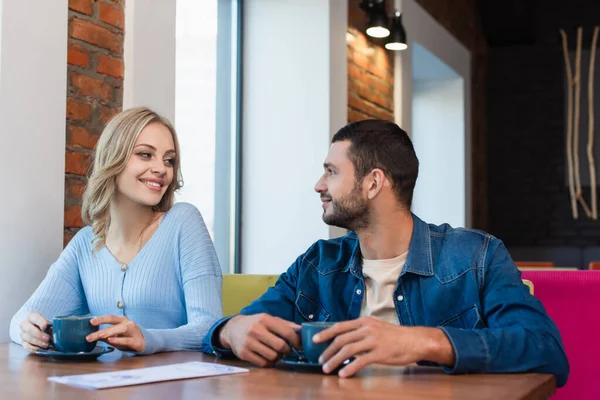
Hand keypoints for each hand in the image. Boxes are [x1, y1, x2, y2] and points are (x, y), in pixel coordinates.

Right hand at [19, 312, 50, 352]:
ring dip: (38, 342)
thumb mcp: (48, 323)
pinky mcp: (23, 342)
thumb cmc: (45, 325)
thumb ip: (50, 326)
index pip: (34, 317)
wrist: (38, 329)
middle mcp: (25, 324)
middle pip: (29, 329)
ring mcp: (22, 334)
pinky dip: (34, 348)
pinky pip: (27, 346)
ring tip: (46, 345)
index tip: (46, 327)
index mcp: (32, 316)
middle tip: (47, 339)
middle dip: (39, 335)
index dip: (40, 322)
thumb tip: (52, 330)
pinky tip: (41, 348)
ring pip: (28, 338)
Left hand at [87, 315, 145, 351]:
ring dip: (110, 332)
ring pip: (121, 329)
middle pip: (113, 322)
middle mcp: (127, 323)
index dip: (100, 319)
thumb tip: (91, 335)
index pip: (110, 317)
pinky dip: (118, 340)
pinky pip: (126, 340)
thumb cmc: (127, 337)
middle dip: (101, 327)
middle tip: (90, 335)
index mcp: (121, 320)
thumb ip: (104, 335)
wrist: (143, 342)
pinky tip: (110, 340)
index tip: (91, 322)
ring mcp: (133, 331)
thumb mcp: (115, 336)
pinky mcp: (136, 341)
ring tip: (101, 335)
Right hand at [219, 314, 300, 366]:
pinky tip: (267, 356)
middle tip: (287, 350)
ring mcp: (248, 342)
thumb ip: (286, 324)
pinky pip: (263, 364)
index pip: (286, 331)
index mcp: (264, 319)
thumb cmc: (256, 323)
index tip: (299, 345)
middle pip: (280, 346)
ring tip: (276, 352)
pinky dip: (269, 362)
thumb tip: (302, 330)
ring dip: (278, 357)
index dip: (296, 341)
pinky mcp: (243, 354)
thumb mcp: (269, 319)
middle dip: (287, 350)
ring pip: (273, 356)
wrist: (233, 329)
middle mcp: (256, 330)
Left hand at [315, 317, 453, 377]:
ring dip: (334, 360)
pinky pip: (360, 361)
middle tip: (321, 360)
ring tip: (327, 369)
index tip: (315, 340)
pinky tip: (343, 374)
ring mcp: (374, 341)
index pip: (340, 326)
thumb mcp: (376, 328)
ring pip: (347, 350)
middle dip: (328, 351)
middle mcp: (367, 329)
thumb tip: (345, 340)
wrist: (415, 341)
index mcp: (364, 322)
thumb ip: (361, 332)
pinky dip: (349, 368)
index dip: (326, 333)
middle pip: (341, 339)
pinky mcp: (380, 353)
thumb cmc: (395, 336)